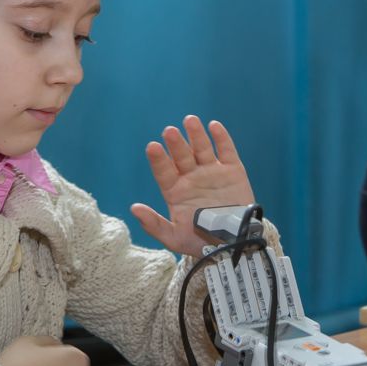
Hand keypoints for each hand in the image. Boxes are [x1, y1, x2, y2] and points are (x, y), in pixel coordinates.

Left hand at [130, 116, 253, 257]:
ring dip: (196, 135)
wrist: (233, 245)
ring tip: (189, 121)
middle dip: (176, 144)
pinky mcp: (233, 172)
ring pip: (202, 149)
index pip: (164, 171)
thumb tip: (133, 208)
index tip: (152, 147)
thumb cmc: (199, 242)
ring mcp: (212, 172)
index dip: (158, 159)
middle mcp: (191, 178)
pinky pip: (227, 152)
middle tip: (169, 131)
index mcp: (175, 190)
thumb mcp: (173, 238)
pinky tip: (213, 126)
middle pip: (182, 156)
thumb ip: (154, 224)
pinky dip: (221, 138)